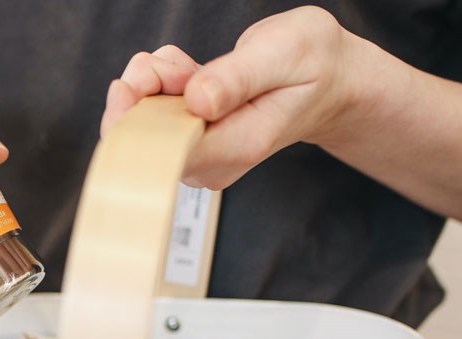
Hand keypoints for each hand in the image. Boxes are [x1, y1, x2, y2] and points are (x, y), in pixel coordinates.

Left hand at [100, 6, 361, 189]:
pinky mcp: (190, 140)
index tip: (132, 83)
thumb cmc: (313, 65)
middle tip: (167, 63)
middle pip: (147, 141)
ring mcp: (200, 153)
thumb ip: (239, 77)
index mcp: (238, 146)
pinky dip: (158, 85)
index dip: (134, 120)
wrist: (329, 80)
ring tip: (185, 64)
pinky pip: (153, 115)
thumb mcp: (286, 54)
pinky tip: (184, 70)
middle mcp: (214, 160)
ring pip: (145, 124)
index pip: (166, 152)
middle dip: (141, 94)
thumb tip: (197, 101)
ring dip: (150, 85)